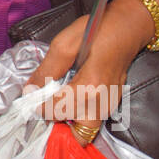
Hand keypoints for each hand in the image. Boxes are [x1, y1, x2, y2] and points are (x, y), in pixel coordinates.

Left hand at [23, 8, 142, 144]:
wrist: (128, 26)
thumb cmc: (98, 29)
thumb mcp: (64, 44)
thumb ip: (46, 70)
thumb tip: (29, 89)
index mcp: (89, 87)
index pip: (56, 111)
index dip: (38, 106)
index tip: (31, 97)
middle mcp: (101, 103)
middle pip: (71, 130)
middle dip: (54, 120)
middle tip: (42, 104)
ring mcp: (109, 105)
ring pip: (84, 132)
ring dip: (67, 123)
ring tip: (54, 105)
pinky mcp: (112, 104)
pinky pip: (92, 122)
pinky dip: (77, 118)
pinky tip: (67, 100)